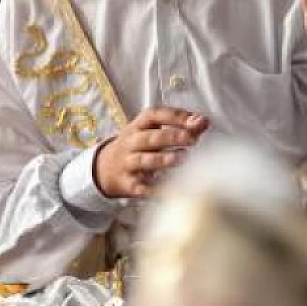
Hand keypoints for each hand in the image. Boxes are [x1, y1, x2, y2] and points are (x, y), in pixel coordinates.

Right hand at [93, 107, 208, 198]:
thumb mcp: (152, 132)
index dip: (175, 117)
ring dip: (162, 159)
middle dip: (171, 137)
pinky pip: (141, 187)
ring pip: (143, 160)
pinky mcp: (128, 184)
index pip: (154, 115)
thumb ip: (180, 126)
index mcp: (138, 126)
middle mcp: (131, 142)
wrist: (103, 170)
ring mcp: (127, 164)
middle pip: (150, 138)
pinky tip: (171, 190)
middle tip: (192, 140)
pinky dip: (155, 189)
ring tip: (182, 158)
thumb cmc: (137, 147)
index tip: (196, 121)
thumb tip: (203, 122)